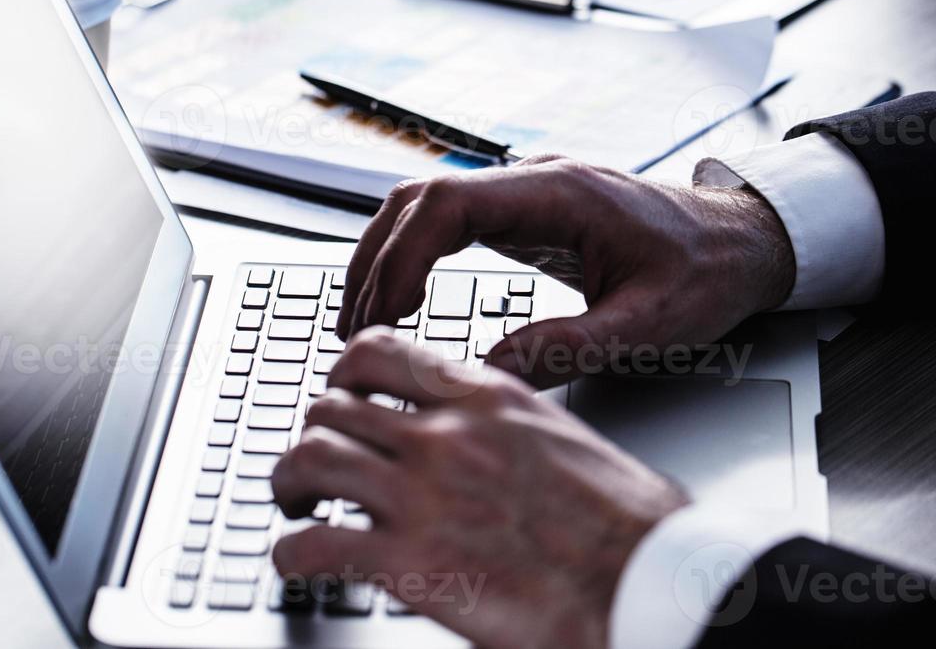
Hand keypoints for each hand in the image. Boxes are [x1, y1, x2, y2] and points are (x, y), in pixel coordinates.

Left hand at [272, 331, 688, 647]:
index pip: (381, 352)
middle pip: (332, 404)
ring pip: (309, 458)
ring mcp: (422, 496)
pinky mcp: (409, 565)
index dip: (343, 373)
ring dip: (289, 482)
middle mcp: (447, 434)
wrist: (646, 582)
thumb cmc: (629, 524)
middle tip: (315, 460)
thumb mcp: (566, 440)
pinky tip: (300, 563)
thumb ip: (512, 429)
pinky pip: (314, 546)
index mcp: (488, 397)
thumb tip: (493, 440)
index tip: (341, 394)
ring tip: (295, 505)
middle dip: (313, 431)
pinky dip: (292, 553)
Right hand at [336, 155, 795, 386]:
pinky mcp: (529, 212)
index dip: (401, 257)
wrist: (742, 241)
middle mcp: (535, 180)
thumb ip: (567, 348)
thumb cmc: (705, 273)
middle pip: (420, 199)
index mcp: (559, 192)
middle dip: (376, 260)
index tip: (384, 314)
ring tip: (364, 319)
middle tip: (355, 328)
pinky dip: (414, 254)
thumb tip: (487, 376)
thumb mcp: (646, 325)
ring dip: (387, 255)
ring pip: (427, 205)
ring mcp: (528, 191)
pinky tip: (402, 296)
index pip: (447, 203)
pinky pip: (450, 220)